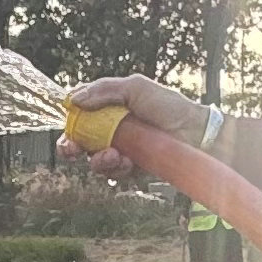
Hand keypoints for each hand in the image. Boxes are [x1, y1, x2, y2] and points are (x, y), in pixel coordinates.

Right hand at [62, 76, 207, 178]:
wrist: (194, 132)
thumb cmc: (168, 106)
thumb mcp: (135, 87)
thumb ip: (103, 90)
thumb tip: (73, 99)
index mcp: (108, 110)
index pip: (79, 120)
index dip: (69, 129)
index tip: (67, 135)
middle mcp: (111, 131)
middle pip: (80, 144)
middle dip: (73, 148)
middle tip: (75, 150)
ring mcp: (121, 151)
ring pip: (95, 162)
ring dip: (99, 160)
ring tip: (115, 155)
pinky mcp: (131, 168)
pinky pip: (114, 174)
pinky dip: (117, 169)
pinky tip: (129, 161)